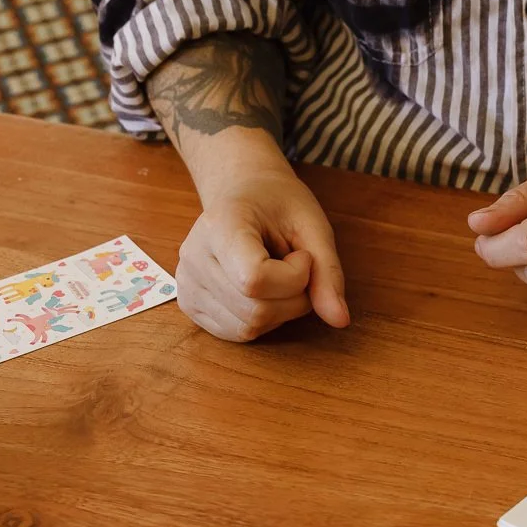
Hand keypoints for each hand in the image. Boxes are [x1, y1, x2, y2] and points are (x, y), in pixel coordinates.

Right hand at [174, 156, 351, 342]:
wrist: (243, 193)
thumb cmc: (278, 204)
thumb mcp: (312, 226)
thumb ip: (327, 272)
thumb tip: (340, 321)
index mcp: (218, 225)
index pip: (255, 280)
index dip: (294, 278)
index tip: (301, 255)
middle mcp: (192, 257)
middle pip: (255, 310)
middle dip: (294, 298)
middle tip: (296, 267)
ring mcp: (186, 283)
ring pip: (247, 327)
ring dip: (281, 311)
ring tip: (278, 277)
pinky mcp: (189, 304)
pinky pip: (236, 333)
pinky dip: (263, 320)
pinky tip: (264, 292)